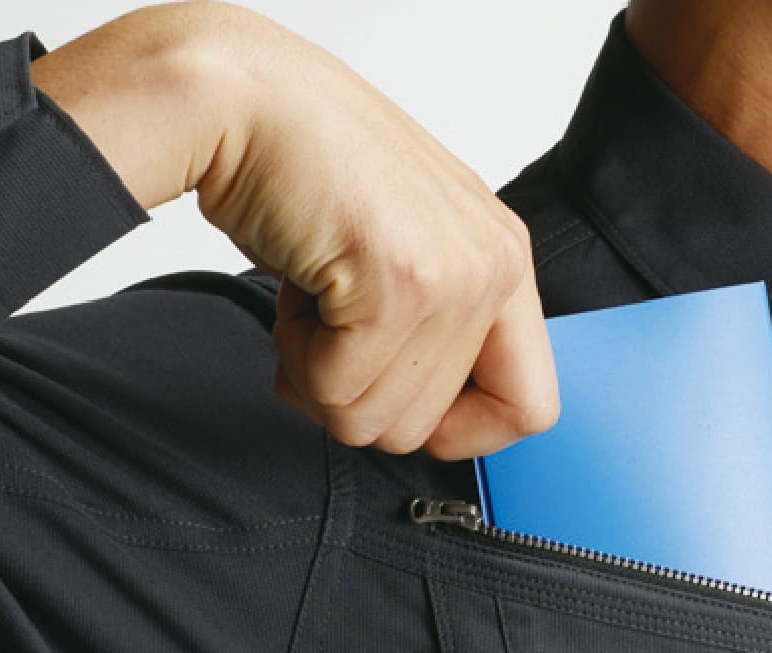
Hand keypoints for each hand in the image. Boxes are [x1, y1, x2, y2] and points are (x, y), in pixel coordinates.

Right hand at [34, 1, 559, 458]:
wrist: (241, 98)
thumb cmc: (309, 174)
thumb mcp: (407, 254)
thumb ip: (439, 331)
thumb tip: (430, 425)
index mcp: (505, 263)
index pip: (530, 408)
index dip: (462, 434)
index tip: (400, 403)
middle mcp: (495, 268)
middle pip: (426, 430)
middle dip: (356, 395)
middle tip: (331, 322)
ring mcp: (454, 278)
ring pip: (375, 422)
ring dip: (319, 376)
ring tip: (315, 298)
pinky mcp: (398, 285)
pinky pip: (336, 390)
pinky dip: (295, 359)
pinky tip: (297, 292)